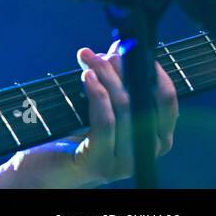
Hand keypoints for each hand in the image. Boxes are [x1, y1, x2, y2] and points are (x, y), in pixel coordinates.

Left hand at [0, 40, 178, 188]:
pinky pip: (105, 124)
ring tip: (90, 58)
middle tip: (105, 51)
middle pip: (142, 102)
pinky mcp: (100, 162)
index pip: (166, 102)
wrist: (48, 167)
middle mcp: (145, 153)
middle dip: (123, 70)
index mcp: (154, 138)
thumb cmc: (77, 134)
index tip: (134, 50)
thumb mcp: (100, 105)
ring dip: (106, 77)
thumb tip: (115, 49)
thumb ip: (110, 80)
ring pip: (124, 110)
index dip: (153, 73)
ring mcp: (124, 161)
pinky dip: (98, 96)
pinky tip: (87, 77)